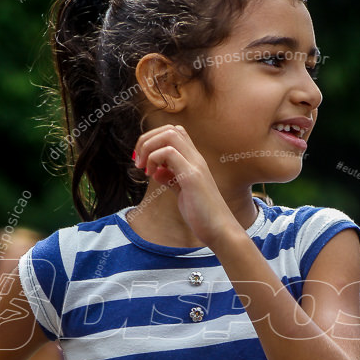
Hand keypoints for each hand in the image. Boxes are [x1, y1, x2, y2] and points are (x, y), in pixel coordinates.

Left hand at [133, 125, 235, 247]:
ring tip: (144, 168)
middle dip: (147, 141)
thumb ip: (171, 179)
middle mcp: (196, 158)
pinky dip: (154, 159)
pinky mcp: (191, 177)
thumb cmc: (202, 215)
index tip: (145, 162)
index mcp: (194, 161)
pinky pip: (168, 153)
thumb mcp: (183, 193)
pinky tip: (153, 176)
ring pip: (169, 135)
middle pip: (170, 129)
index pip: (174, 133)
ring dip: (149, 147)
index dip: (154, 141)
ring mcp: (195, 165)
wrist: (220, 231)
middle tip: (139, 163)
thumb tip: (157, 171)